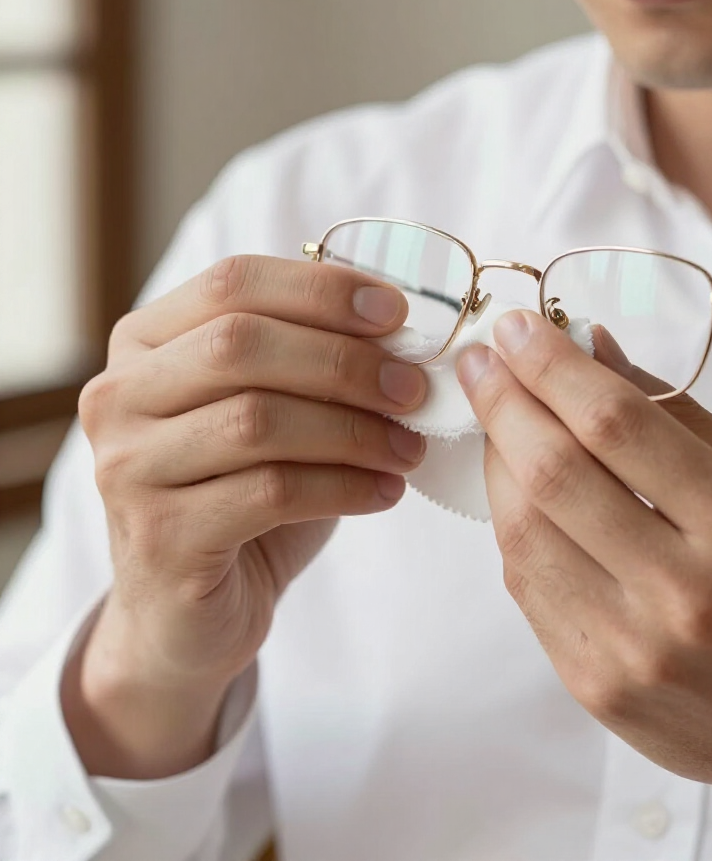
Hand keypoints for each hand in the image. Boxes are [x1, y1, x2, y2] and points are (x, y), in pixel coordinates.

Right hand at [67, 255, 427, 777]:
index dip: (321, 290)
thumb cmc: (242, 491)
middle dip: (345, 362)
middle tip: (414, 389)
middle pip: (239, 345)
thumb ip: (311, 358)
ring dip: (355, 431)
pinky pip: (269, 493)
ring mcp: (128, 468)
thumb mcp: (272, 409)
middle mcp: (118, 396)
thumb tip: (399, 324)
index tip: (398, 312)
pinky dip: (344, 487)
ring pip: (257, 421)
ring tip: (409, 448)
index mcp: (144, 342)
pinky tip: (386, 492)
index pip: (232, 283)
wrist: (187, 607)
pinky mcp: (159, 536)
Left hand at [457, 311, 711, 860]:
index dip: (553, 364)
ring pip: (523, 531)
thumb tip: (595, 348)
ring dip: (496, 461)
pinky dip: (513, 525)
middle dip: (503, 400)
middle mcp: (682, 591)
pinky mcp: (595, 686)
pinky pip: (526, 587)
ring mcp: (631, 649)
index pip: (617, 422)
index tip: (517, 326)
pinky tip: (517, 490)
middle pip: (555, 472)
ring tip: (495, 419)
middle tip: (481, 359)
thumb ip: (680, 414)